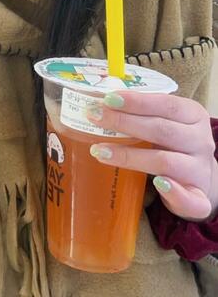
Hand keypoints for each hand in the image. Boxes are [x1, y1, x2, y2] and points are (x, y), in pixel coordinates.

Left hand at [86, 91, 217, 221]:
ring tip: (99, 151)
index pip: (166, 104)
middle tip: (94, 117)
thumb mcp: (168, 122)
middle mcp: (200, 141)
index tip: (108, 98)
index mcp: (194, 116)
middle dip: (125, 122)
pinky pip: (190, 198)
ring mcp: (199, 170)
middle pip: (162, 130)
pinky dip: (174, 192)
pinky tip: (157, 184)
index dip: (137, 101)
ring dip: (130, 156)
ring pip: (165, 161)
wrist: (202, 179)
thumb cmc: (175, 144)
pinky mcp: (199, 198)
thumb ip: (143, 114)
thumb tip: (101, 104)